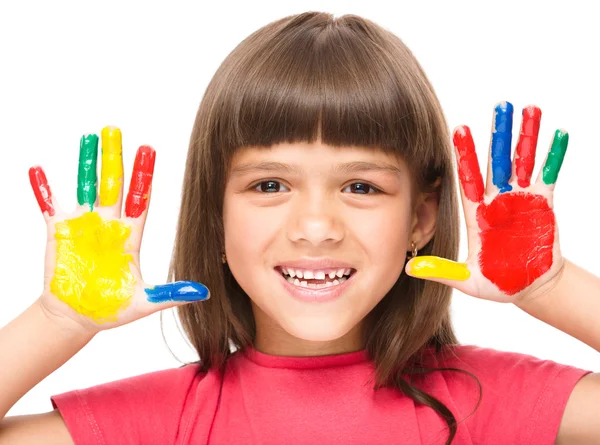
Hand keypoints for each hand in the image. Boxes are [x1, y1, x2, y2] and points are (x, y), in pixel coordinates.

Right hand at [29, 126, 208, 332]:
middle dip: (115, 158)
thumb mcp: (143, 302)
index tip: (149, 151)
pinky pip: (48, 205)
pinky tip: (38, 169)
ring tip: (89, 138)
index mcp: (129, 236)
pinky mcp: (57, 232)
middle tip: (116, 130)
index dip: (143, 176)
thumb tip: (203, 294)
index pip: (139, 200)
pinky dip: (42, 188)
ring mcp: (82, 225)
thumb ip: (171, 294)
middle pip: (113, 184)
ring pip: (85, 186)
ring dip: (86, 162)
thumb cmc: (110, 309)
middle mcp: (108, 224)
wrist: (75, 317)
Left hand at [406, 102, 567, 304]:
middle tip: (499, 105)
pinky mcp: (543, 204)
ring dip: (526, 136)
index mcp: (476, 214)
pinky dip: (553, 156)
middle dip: (497, 134)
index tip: (460, 129)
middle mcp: (496, 200)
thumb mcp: (468, 280)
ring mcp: (521, 199)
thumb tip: (408, 269)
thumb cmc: (498, 283)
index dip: (465, 155)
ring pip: (523, 161)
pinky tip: (558, 133)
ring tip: (529, 109)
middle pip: (496, 161)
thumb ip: (442, 271)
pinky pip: (549, 175)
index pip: (468, 178)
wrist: (531, 287)